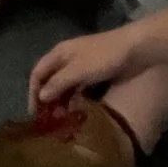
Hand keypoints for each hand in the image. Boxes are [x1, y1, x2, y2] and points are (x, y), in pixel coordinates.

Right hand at [28, 23, 147, 110]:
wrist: (135, 47)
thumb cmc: (104, 57)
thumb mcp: (79, 70)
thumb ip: (58, 83)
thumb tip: (41, 96)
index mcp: (59, 52)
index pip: (37, 73)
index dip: (33, 92)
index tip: (35, 112)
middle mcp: (67, 57)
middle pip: (49, 79)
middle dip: (46, 98)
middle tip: (49, 119)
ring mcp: (81, 63)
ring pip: (63, 84)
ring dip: (60, 100)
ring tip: (62, 118)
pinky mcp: (93, 71)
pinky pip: (76, 86)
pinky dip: (73, 97)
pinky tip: (76, 109)